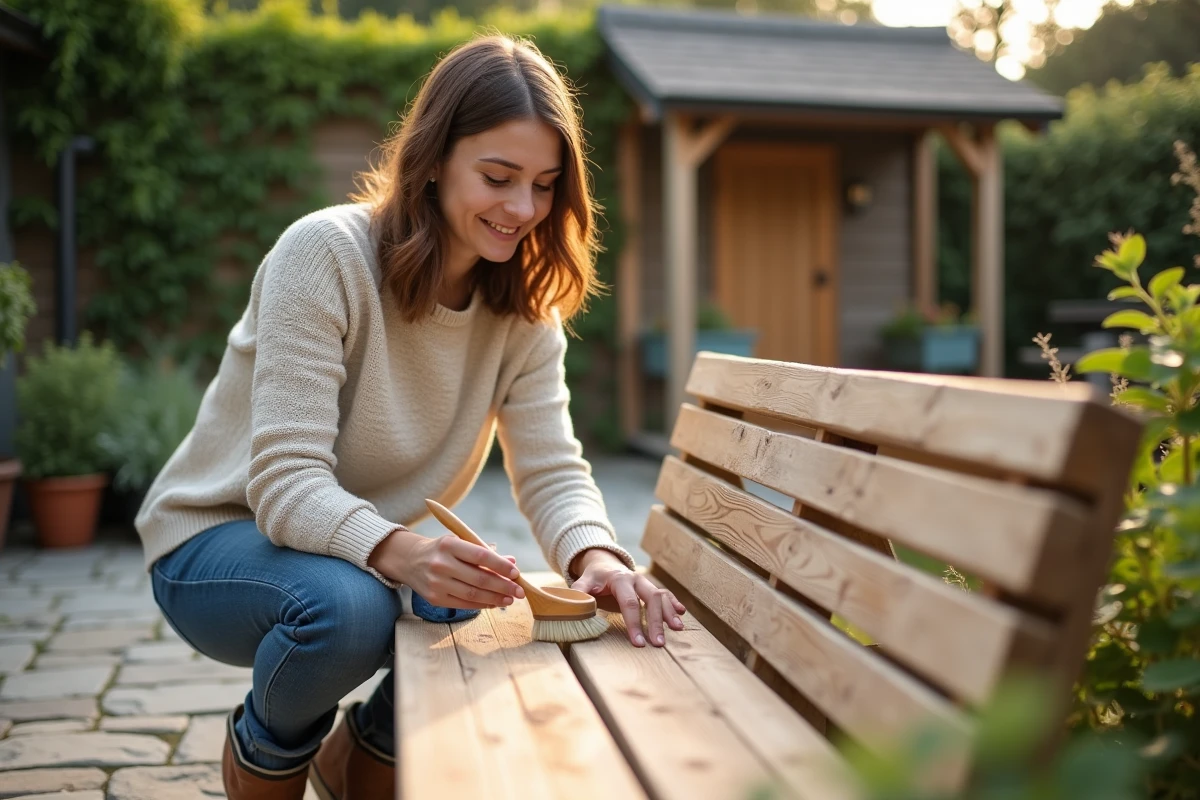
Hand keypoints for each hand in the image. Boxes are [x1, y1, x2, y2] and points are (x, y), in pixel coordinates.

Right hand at [368, 528, 525, 609]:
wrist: (410, 560)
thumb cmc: (443, 550)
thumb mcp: (460, 544)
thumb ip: (485, 553)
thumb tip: (512, 562)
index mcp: (449, 545)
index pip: (481, 556)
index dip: (500, 566)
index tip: (516, 573)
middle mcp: (441, 564)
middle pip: (479, 578)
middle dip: (503, 586)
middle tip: (520, 591)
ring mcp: (436, 583)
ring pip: (472, 594)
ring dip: (495, 598)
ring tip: (511, 599)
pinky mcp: (434, 598)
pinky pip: (463, 604)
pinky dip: (482, 604)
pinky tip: (495, 603)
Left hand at [568, 549, 685, 647]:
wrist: (602, 563)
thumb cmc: (593, 578)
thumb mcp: (583, 583)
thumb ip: (578, 593)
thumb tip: (574, 605)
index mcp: (619, 579)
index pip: (629, 603)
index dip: (634, 623)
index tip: (638, 643)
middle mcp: (636, 579)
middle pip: (650, 599)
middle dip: (656, 622)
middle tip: (659, 643)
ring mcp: (645, 582)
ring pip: (661, 596)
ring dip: (669, 613)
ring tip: (677, 629)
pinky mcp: (650, 586)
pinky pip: (665, 593)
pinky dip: (673, 603)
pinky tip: (681, 614)